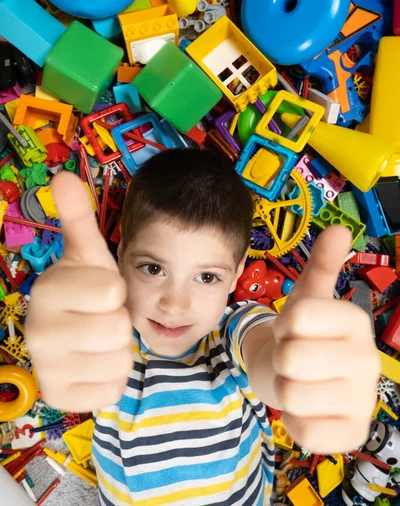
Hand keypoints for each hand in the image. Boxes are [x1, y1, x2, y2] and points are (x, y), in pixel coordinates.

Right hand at [25, 172, 131, 411]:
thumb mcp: (89, 254)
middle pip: (117, 330)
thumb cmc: (89, 291)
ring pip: (119, 362)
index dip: (115, 292)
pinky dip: (110, 378)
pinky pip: (112, 389)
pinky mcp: (60, 398)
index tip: (99, 292)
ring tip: (98, 341)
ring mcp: (46, 369)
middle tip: (100, 318)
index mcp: (47, 290)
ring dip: (117, 351)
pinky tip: (93, 365)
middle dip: (118, 323)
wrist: (76, 333)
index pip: (112, 292)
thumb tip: (62, 175)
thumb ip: (78, 217)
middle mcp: (37, 332)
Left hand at [272, 226, 380, 453]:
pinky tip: (307, 410)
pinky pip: (304, 431)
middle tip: (292, 357)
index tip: (293, 328)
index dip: (282, 324)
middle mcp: (368, 360)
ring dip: (284, 387)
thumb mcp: (307, 297)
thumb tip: (338, 229)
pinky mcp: (352, 435)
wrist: (301, 375)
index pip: (296, 318)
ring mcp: (363, 401)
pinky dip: (293, 421)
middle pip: (291, 358)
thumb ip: (321, 264)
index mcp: (355, 321)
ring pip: (292, 394)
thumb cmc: (302, 333)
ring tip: (298, 380)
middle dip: (281, 357)